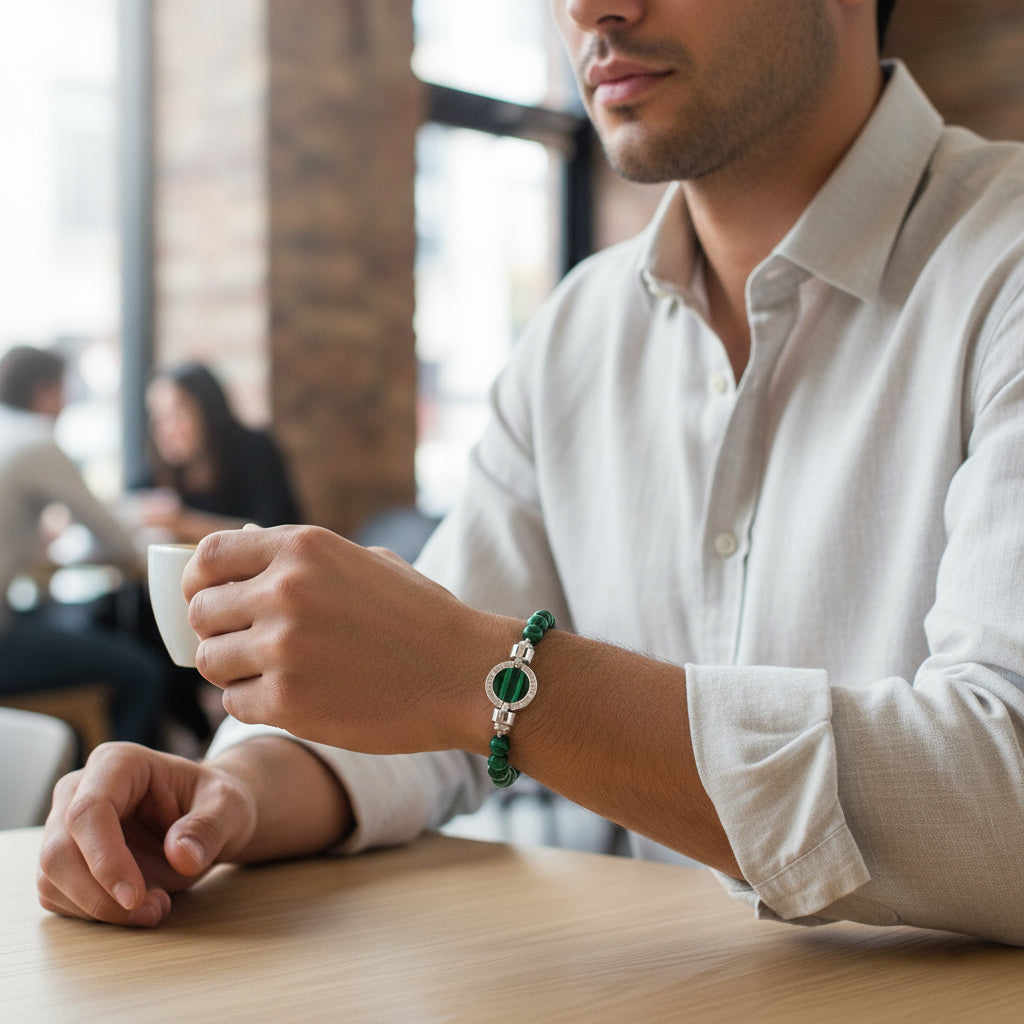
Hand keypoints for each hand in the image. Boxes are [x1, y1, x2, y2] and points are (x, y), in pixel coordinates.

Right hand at [37, 743, 257, 926]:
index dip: (105, 860)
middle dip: (100, 895)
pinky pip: (58, 897)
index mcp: (117, 764)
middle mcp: (80, 790)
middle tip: (152, 911)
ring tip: (155, 908)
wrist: (208, 818)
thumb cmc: (214, 804)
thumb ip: (209, 827)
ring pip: (51, 880)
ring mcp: (66, 826)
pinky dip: (94, 915)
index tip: (134, 897)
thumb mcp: (229, 807)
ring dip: (99, 909)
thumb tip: (182, 854)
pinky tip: (137, 909)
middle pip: (59, 851)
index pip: (89, 811)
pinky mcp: (65, 861)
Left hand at [184, 524, 500, 753]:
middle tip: (245, 644)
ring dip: (232, 670)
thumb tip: (241, 547)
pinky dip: (255, 703)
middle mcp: (285, 590)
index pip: (209, 554)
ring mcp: (283, 647)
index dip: (198, 580)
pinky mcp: (287, 702)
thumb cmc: (422, 617)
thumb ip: (302, 558)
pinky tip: (292, 698)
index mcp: (303, 547)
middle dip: (217, 630)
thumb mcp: (366, 562)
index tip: (206, 598)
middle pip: (201, 612)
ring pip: (210, 662)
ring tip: (271, 673)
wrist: (466, 673)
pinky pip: (235, 703)